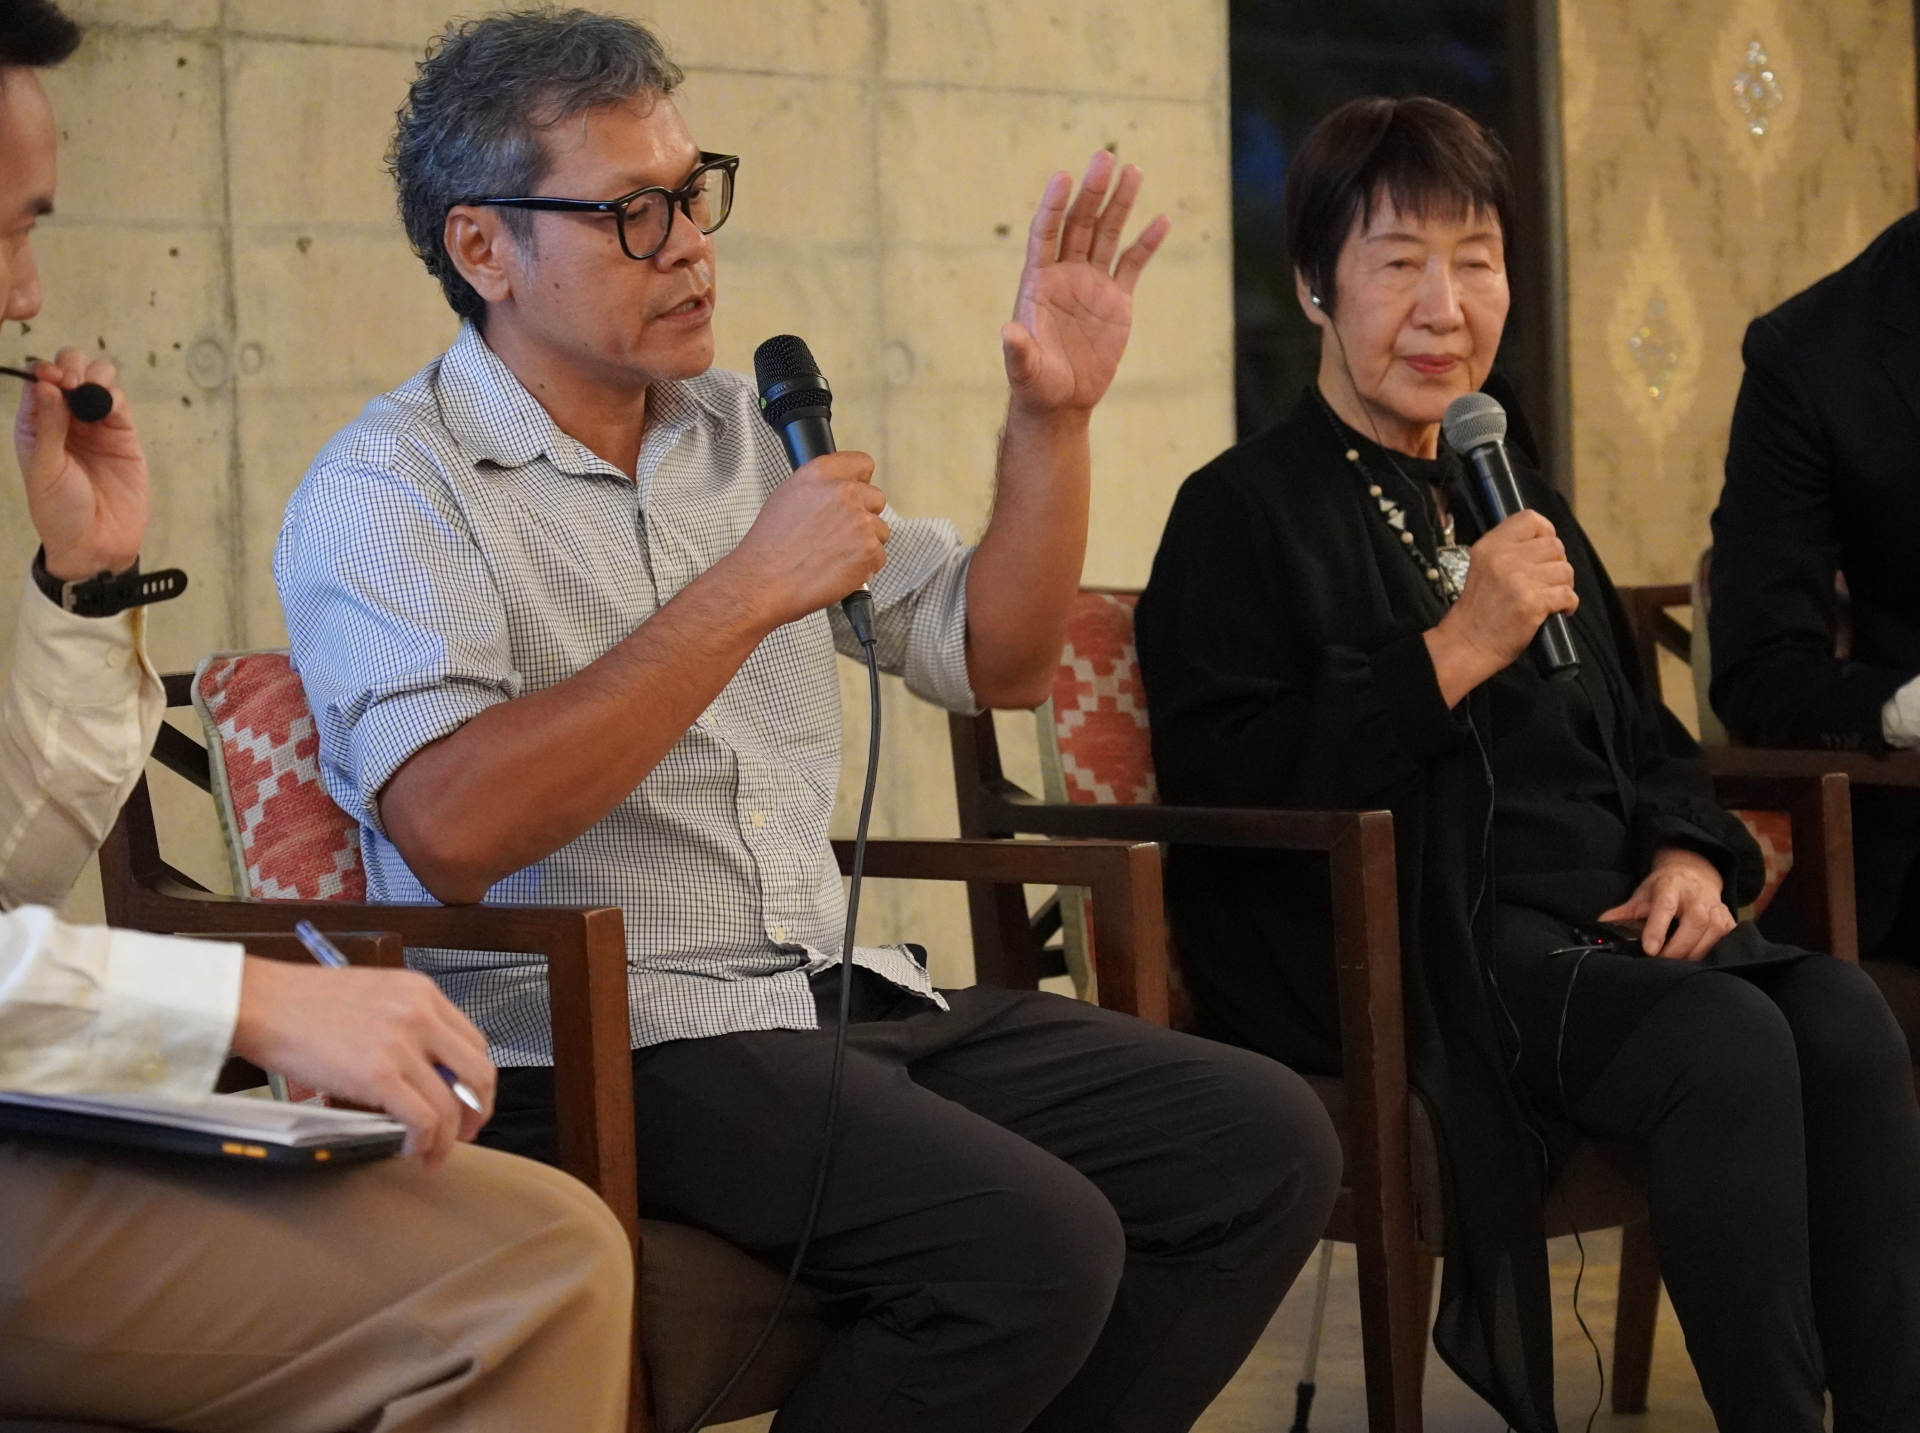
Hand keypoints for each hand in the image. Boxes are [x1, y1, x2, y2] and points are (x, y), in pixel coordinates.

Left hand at [13, 347, 148, 580]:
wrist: (96, 544)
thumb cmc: (59, 511)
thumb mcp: (45, 468)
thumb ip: (47, 425)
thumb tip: (47, 384)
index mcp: (36, 425)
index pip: (40, 381)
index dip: (47, 371)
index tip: (55, 379)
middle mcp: (64, 420)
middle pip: (69, 371)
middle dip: (72, 368)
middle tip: (75, 384)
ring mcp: (95, 426)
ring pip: (97, 380)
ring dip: (96, 376)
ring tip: (94, 392)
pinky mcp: (123, 436)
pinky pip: (119, 403)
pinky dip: (115, 396)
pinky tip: (109, 407)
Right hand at [229, 957, 496, 1169]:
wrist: (263, 1003)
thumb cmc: (304, 1003)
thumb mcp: (374, 995)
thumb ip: (407, 1022)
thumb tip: (426, 1068)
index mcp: (423, 992)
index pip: (474, 1043)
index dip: (475, 1080)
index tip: (467, 1101)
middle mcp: (422, 1015)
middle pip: (478, 1074)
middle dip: (477, 1112)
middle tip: (465, 1134)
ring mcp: (402, 1045)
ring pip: (452, 1104)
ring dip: (448, 1138)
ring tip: (434, 1155)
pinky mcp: (379, 1075)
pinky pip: (423, 1119)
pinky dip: (424, 1143)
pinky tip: (409, 1150)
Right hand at [725, 450, 888, 627]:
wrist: (764, 582)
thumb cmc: (769, 547)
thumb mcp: (787, 497)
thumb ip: (819, 488)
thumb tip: (836, 490)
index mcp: (821, 474)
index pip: (861, 463)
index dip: (860, 482)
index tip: (856, 493)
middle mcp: (843, 493)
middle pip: (876, 498)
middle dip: (864, 516)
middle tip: (840, 535)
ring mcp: (860, 521)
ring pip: (880, 531)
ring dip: (864, 544)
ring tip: (834, 556)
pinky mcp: (869, 550)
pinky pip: (879, 557)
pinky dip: (864, 567)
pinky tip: (838, 569)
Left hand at [1002, 151, 1169, 416]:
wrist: (1062, 400)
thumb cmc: (1036, 384)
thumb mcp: (1024, 370)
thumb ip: (1018, 350)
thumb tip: (1007, 333)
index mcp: (1038, 281)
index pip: (1045, 233)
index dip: (1053, 206)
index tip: (1063, 177)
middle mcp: (1065, 273)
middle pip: (1079, 223)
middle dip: (1091, 192)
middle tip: (1104, 157)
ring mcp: (1092, 283)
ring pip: (1106, 234)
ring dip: (1119, 203)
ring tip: (1132, 170)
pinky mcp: (1116, 300)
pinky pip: (1133, 264)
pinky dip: (1147, 243)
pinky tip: (1161, 220)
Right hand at [1424, 510, 1577, 704]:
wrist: (1467, 643)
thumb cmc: (1478, 608)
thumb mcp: (1483, 566)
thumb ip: (1509, 550)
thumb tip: (1547, 543)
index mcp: (1491, 545)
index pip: (1531, 519)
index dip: (1546, 532)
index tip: (1544, 552)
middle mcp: (1504, 557)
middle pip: (1555, 545)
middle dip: (1558, 563)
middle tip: (1548, 581)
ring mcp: (1519, 580)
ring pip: (1565, 570)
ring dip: (1564, 585)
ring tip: (1552, 597)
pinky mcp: (1532, 603)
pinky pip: (1568, 594)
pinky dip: (1569, 604)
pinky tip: (1559, 611)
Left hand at [1598, 847, 1735, 960]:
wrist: (1692, 873)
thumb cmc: (1664, 888)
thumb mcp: (1642, 895)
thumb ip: (1624, 912)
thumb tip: (1601, 925)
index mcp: (1671, 886)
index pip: (1664, 907)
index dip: (1657, 929)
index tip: (1650, 949)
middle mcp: (1697, 895)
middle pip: (1694, 923)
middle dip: (1677, 947)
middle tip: (1661, 962)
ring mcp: (1716, 906)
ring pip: (1712, 933)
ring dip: (1694, 953)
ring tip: (1677, 964)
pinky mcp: (1728, 918)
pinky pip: (1725, 938)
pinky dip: (1711, 951)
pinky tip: (1697, 958)